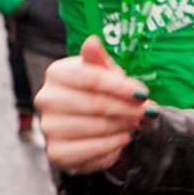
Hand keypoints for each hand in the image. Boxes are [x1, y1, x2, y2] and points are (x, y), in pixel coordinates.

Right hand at [36, 36, 150, 174]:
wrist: (94, 123)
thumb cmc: (102, 90)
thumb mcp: (105, 72)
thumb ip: (100, 60)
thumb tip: (92, 42)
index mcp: (57, 73)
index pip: (90, 78)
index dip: (119, 87)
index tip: (142, 94)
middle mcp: (46, 99)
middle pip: (95, 104)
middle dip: (127, 109)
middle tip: (146, 112)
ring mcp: (48, 127)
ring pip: (96, 128)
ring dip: (123, 127)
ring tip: (135, 123)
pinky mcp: (56, 152)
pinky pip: (91, 150)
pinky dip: (114, 145)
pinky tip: (124, 138)